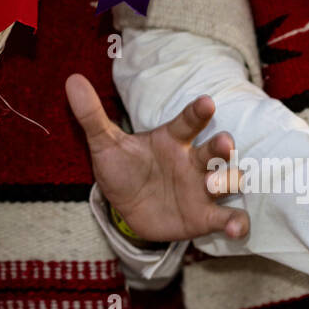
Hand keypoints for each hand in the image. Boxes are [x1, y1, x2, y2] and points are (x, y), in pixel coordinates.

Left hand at [65, 73, 248, 242]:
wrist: (125, 208)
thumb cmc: (122, 169)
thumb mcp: (105, 144)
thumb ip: (92, 115)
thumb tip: (72, 80)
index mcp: (172, 139)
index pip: (188, 122)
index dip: (198, 112)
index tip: (206, 102)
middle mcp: (193, 161)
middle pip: (214, 150)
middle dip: (221, 147)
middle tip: (223, 143)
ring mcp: (202, 188)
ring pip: (228, 180)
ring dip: (228, 181)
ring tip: (216, 185)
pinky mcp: (205, 216)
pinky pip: (226, 217)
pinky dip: (236, 222)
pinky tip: (236, 227)